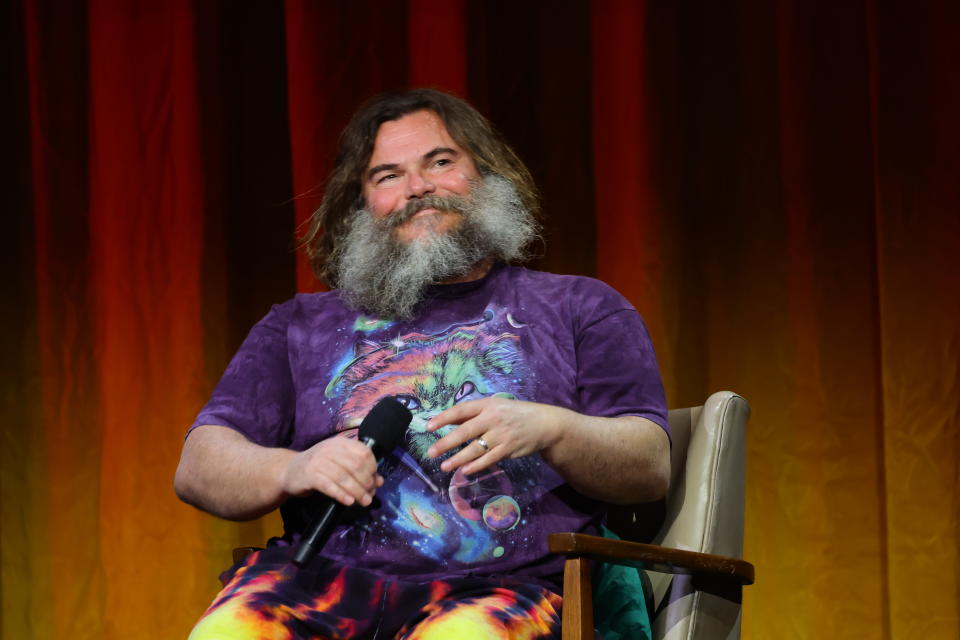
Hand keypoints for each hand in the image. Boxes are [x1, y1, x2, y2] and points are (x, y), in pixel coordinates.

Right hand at [279, 436, 382, 506]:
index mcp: (340, 443)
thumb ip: (359, 470)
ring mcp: (318, 461)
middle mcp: (330, 449)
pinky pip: (329, 486)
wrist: (289, 470)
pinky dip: (341, 494)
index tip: (374, 481)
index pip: (364, 452)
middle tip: (369, 495)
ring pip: (344, 477)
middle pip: (356, 466)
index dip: (373, 468)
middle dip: (366, 483)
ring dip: (357, 492)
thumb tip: (379, 481)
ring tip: (363, 502)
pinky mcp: (310, 475)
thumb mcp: (339, 463)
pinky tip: (349, 501)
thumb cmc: (318, 467)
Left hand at [425, 397, 567, 474]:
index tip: (428, 427)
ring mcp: (501, 435)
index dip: (444, 418)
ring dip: (458, 459)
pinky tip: (465, 470)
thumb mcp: (495, 407)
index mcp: (487, 405)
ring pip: (475, 449)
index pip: (461, 410)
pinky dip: (476, 466)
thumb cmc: (515, 414)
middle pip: (464, 432)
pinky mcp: (508, 449)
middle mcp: (493, 418)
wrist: (544, 424)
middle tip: (431, 453)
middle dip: (446, 443)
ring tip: (445, 466)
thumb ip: (473, 414)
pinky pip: (488, 459)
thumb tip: (448, 421)